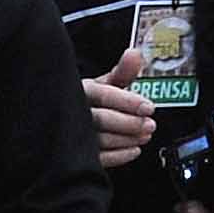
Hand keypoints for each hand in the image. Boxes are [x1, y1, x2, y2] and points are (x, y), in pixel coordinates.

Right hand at [84, 46, 155, 168]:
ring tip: (144, 136)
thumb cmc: (87, 103)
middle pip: (102, 119)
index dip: (128, 101)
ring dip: (127, 140)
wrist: (63, 125)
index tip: (149, 107)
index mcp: (81, 90)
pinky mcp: (74, 156)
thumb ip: (122, 72)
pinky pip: (97, 159)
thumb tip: (135, 53)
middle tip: (150, 125)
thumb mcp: (103, 84)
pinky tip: (133, 150)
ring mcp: (72, 135)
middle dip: (130, 123)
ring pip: (99, 140)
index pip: (104, 95)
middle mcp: (73, 112)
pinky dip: (119, 156)